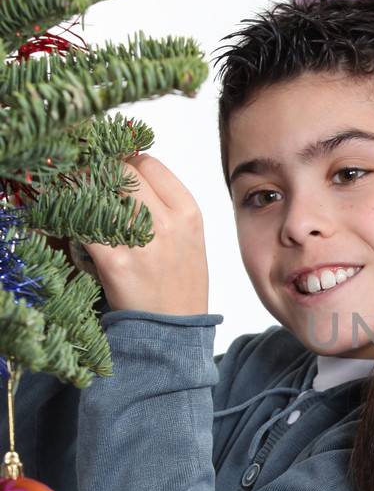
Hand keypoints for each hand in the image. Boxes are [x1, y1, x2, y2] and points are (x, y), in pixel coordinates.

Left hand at [84, 154, 209, 314]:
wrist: (175, 330)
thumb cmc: (180, 282)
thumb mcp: (188, 236)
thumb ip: (165, 203)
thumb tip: (127, 171)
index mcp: (188, 211)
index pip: (148, 163)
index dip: (124, 161)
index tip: (110, 169)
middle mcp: (168, 221)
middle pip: (122, 171)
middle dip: (99, 172)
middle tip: (86, 181)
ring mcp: (141, 241)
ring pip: (99, 193)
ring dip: (80, 192)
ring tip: (75, 200)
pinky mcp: (115, 262)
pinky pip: (82, 226)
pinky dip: (70, 219)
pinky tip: (67, 222)